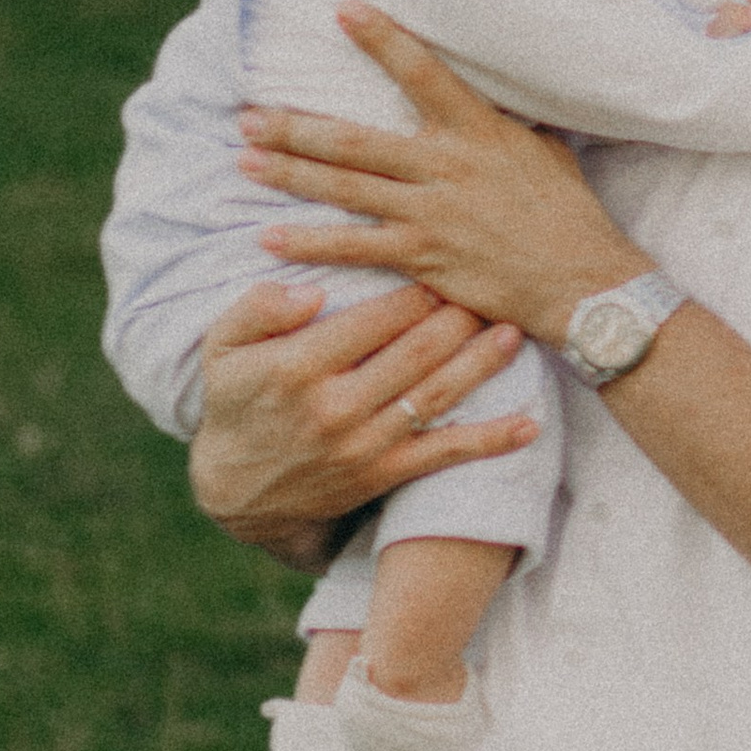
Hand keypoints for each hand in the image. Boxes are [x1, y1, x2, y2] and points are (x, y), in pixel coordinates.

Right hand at [188, 275, 537, 560]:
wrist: (237, 489)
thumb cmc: (236, 400)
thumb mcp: (221, 347)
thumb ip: (258, 309)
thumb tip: (312, 291)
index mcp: (298, 368)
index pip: (372, 318)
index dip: (415, 288)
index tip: (443, 261)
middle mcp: (336, 407)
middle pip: (416, 352)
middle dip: (459, 316)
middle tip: (492, 285)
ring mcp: (364, 446)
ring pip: (437, 395)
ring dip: (483, 364)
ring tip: (516, 331)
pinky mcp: (383, 475)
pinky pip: (444, 455)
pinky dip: (490, 440)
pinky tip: (529, 425)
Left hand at [238, 7, 646, 342]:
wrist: (583, 281)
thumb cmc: (567, 214)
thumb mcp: (545, 151)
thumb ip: (504, 124)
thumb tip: (491, 92)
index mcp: (477, 130)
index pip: (422, 71)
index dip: (382, 38)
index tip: (343, 8)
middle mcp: (446, 165)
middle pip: (354, 139)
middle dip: (295, 125)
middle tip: (247, 114)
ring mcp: (431, 213)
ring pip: (344, 187)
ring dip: (289, 173)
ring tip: (244, 160)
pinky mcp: (424, 257)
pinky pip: (355, 247)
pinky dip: (310, 241)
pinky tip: (269, 235)